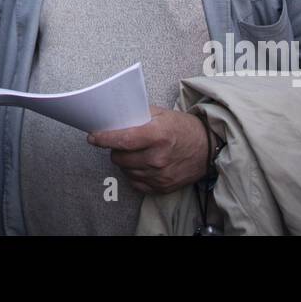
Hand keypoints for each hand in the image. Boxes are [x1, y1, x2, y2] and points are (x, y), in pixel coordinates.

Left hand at [88, 105, 209, 194]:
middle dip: (115, 150)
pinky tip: (141, 165)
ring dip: (125, 162)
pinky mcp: (162, 187)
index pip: (123, 140)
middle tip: (120, 143)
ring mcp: (160, 175)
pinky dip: (134, 174)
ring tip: (135, 153)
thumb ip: (138, 116)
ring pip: (126, 171)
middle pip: (120, 158)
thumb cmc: (183, 128)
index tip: (93, 138)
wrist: (207, 148)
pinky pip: (136, 183)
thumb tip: (115, 119)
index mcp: (157, 135)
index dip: (104, 139)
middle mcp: (158, 157)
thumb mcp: (162, 114)